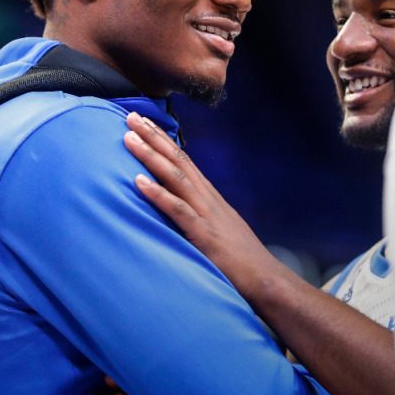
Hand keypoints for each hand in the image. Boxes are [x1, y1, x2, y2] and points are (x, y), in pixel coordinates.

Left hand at [123, 112, 283, 300]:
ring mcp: (205, 214)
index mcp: (209, 195)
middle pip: (177, 159)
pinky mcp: (203, 234)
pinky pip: (177, 210)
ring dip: (150, 156)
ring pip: (175, 177)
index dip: (162, 138)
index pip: (183, 158)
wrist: (265, 279)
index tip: (143, 121)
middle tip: (129, 115)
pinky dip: (157, 194)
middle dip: (152, 136)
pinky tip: (138, 182)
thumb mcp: (217, 227)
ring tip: (129, 138)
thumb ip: (199, 213)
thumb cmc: (239, 258)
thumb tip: (179, 204)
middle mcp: (207, 198)